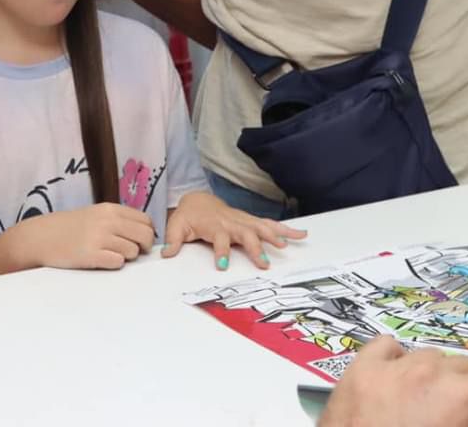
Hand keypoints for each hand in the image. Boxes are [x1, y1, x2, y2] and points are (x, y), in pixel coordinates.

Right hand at [20, 203, 158, 270]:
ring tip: (111, 254)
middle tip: (134, 252)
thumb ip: (118, 220)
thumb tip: (145, 232)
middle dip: (144, 247)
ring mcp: (100, 238)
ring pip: (133, 251)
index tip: (140, 241)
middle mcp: (107, 221)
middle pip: (145, 235)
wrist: (42, 237)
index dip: (147, 232)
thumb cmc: (70, 227)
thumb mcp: (96, 214)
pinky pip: (118, 262)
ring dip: (126, 256)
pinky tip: (103, 260)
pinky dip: (114, 264)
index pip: (145, 220)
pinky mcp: (91, 255)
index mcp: (110, 209)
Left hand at [162, 190, 306, 269]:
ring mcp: (244, 221)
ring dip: (275, 236)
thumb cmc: (188, 216)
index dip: (221, 252)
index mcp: (214, 225)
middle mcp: (232, 222)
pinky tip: (301, 235)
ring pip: (262, 227)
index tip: (223, 266)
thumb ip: (173, 240)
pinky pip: (270, 225)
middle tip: (263, 263)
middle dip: (255, 247)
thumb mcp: (177, 226)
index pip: (219, 238)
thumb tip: (166, 253)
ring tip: (287, 246)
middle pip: (246, 234)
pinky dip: (286, 230)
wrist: (198, 201)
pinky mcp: (251, 222)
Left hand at [322, 336, 467, 426]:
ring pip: (429, 357)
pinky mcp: (360, 370)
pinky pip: (387, 348)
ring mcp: (394, 367)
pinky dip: (395, 362)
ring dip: (433, 378)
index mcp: (467, 397)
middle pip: (467, 366)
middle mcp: (433, 372)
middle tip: (456, 420)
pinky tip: (393, 386)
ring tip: (420, 408)